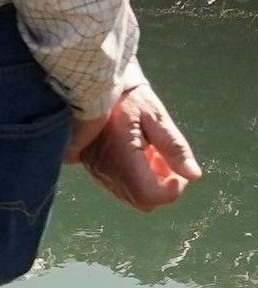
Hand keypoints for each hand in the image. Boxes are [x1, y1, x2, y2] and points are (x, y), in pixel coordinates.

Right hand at [68, 85, 198, 212]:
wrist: (94, 86)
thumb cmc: (129, 98)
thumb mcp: (156, 116)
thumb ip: (174, 147)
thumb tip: (194, 175)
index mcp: (122, 156)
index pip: (150, 195)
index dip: (172, 190)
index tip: (178, 170)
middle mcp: (106, 170)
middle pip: (142, 201)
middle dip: (162, 186)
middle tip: (165, 160)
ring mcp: (97, 171)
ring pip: (131, 196)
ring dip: (149, 182)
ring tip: (151, 154)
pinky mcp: (93, 168)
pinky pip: (119, 187)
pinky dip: (135, 178)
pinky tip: (137, 155)